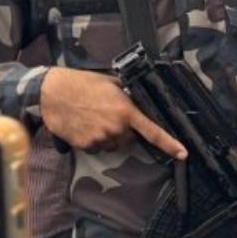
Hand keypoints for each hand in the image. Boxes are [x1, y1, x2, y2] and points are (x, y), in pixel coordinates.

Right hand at [40, 67, 186, 157]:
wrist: (53, 91)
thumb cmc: (84, 83)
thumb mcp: (112, 84)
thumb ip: (128, 97)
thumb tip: (140, 102)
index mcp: (126, 111)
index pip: (153, 132)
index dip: (170, 144)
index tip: (183, 154)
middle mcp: (116, 128)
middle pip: (130, 139)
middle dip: (124, 130)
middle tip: (109, 115)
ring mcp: (100, 139)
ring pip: (113, 145)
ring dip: (109, 136)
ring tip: (94, 118)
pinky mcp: (85, 146)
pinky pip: (97, 148)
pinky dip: (94, 140)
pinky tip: (84, 126)